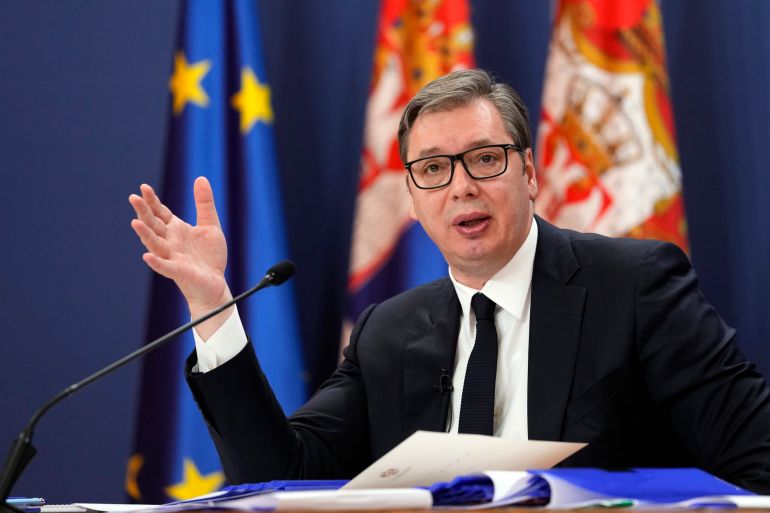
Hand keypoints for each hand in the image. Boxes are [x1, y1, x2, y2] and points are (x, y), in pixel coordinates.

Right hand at [129, 177, 232, 338]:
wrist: (215, 284)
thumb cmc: (209, 256)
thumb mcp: (210, 225)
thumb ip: (204, 204)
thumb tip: (200, 178)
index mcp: (176, 229)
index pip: (160, 213)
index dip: (152, 201)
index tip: (143, 187)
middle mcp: (170, 242)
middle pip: (153, 225)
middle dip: (144, 212)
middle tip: (133, 198)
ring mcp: (173, 257)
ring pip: (155, 244)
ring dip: (145, 234)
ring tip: (135, 223)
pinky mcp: (180, 272)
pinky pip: (166, 267)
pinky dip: (157, 262)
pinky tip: (147, 256)